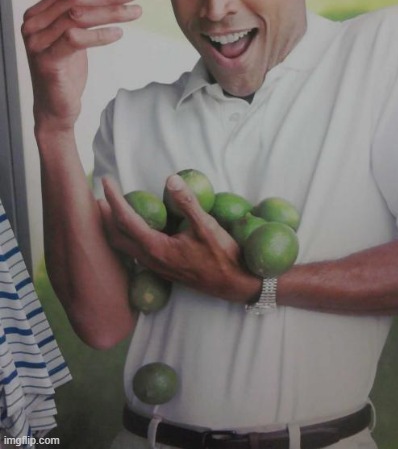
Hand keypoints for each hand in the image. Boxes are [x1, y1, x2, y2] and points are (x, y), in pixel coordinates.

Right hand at [22, 0, 140, 130]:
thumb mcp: (69, 32)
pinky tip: (118, 33)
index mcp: (37, 13)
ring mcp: (37, 42)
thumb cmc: (65, 68)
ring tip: (135, 11)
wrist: (56, 107)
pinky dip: (100, 34)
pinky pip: (76, 39)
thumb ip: (70, 4)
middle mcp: (33, 24)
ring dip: (111, 12)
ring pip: (78, 16)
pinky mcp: (47, 60)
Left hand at [99, 176, 260, 303]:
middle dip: (104, 214)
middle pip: (116, 235)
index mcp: (156, 248)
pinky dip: (124, 236)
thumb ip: (187, 202)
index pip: (126, 220)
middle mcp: (150, 259)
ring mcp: (155, 266)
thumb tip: (170, 179)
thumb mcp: (207, 226)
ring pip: (123, 246)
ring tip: (108, 209)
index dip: (114, 199)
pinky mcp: (161, 268)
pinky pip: (133, 251)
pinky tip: (132, 229)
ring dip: (112, 226)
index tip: (107, 181)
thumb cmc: (221, 255)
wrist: (233, 284)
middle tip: (99, 195)